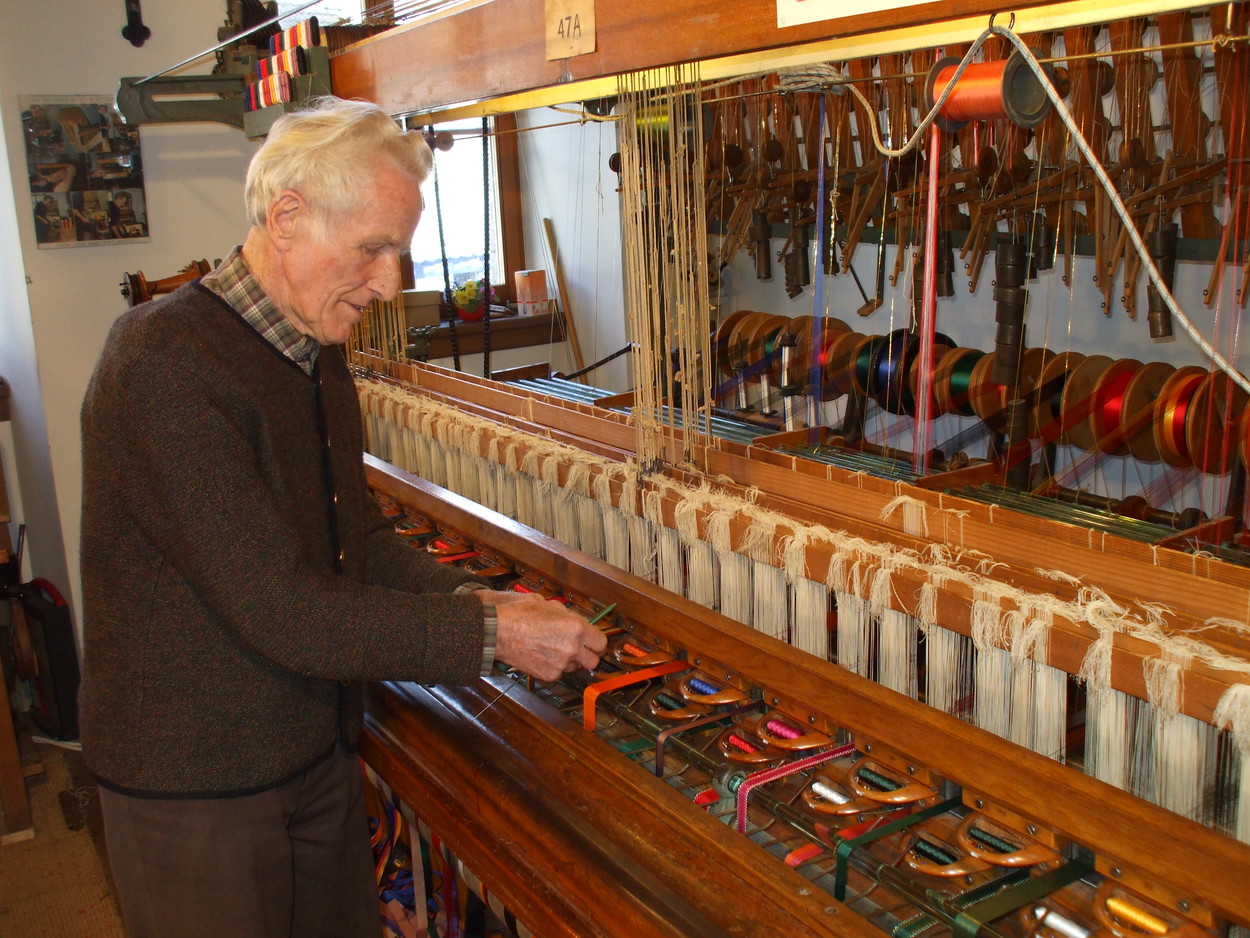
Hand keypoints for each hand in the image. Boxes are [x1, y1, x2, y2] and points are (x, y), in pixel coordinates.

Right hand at [476, 590, 607, 682]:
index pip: (601, 643)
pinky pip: (559, 673)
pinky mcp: (549, 675)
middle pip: (593, 661)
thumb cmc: (519, 614)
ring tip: (553, 649)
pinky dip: (555, 667)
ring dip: (570, 661)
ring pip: (575, 668)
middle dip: (588, 655)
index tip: (593, 643)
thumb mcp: (548, 604)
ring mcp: (561, 664)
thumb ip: (566, 615)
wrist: (497, 631)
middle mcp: (572, 648)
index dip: (597, 643)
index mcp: (576, 627)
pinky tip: (543, 656)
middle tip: (579, 650)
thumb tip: (573, 620)